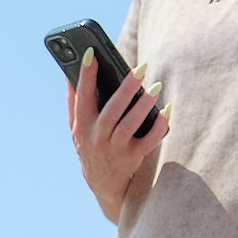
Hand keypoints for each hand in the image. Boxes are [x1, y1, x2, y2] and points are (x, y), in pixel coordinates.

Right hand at [67, 51, 165, 221]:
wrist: (103, 184)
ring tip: (156, 86)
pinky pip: (149, 141)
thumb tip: (70, 74)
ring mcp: (115, 150)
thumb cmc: (91, 146)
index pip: (83, 98)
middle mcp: (97, 138)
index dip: (85, 76)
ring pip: (129, 126)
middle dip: (125, 90)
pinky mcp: (133, 158)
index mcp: (82, 126)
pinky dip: (159, 126)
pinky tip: (166, 110)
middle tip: (140, 69)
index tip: (92, 53)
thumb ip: (74, 102)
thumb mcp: (77, 128)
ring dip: (143, 105)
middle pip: (111, 112)